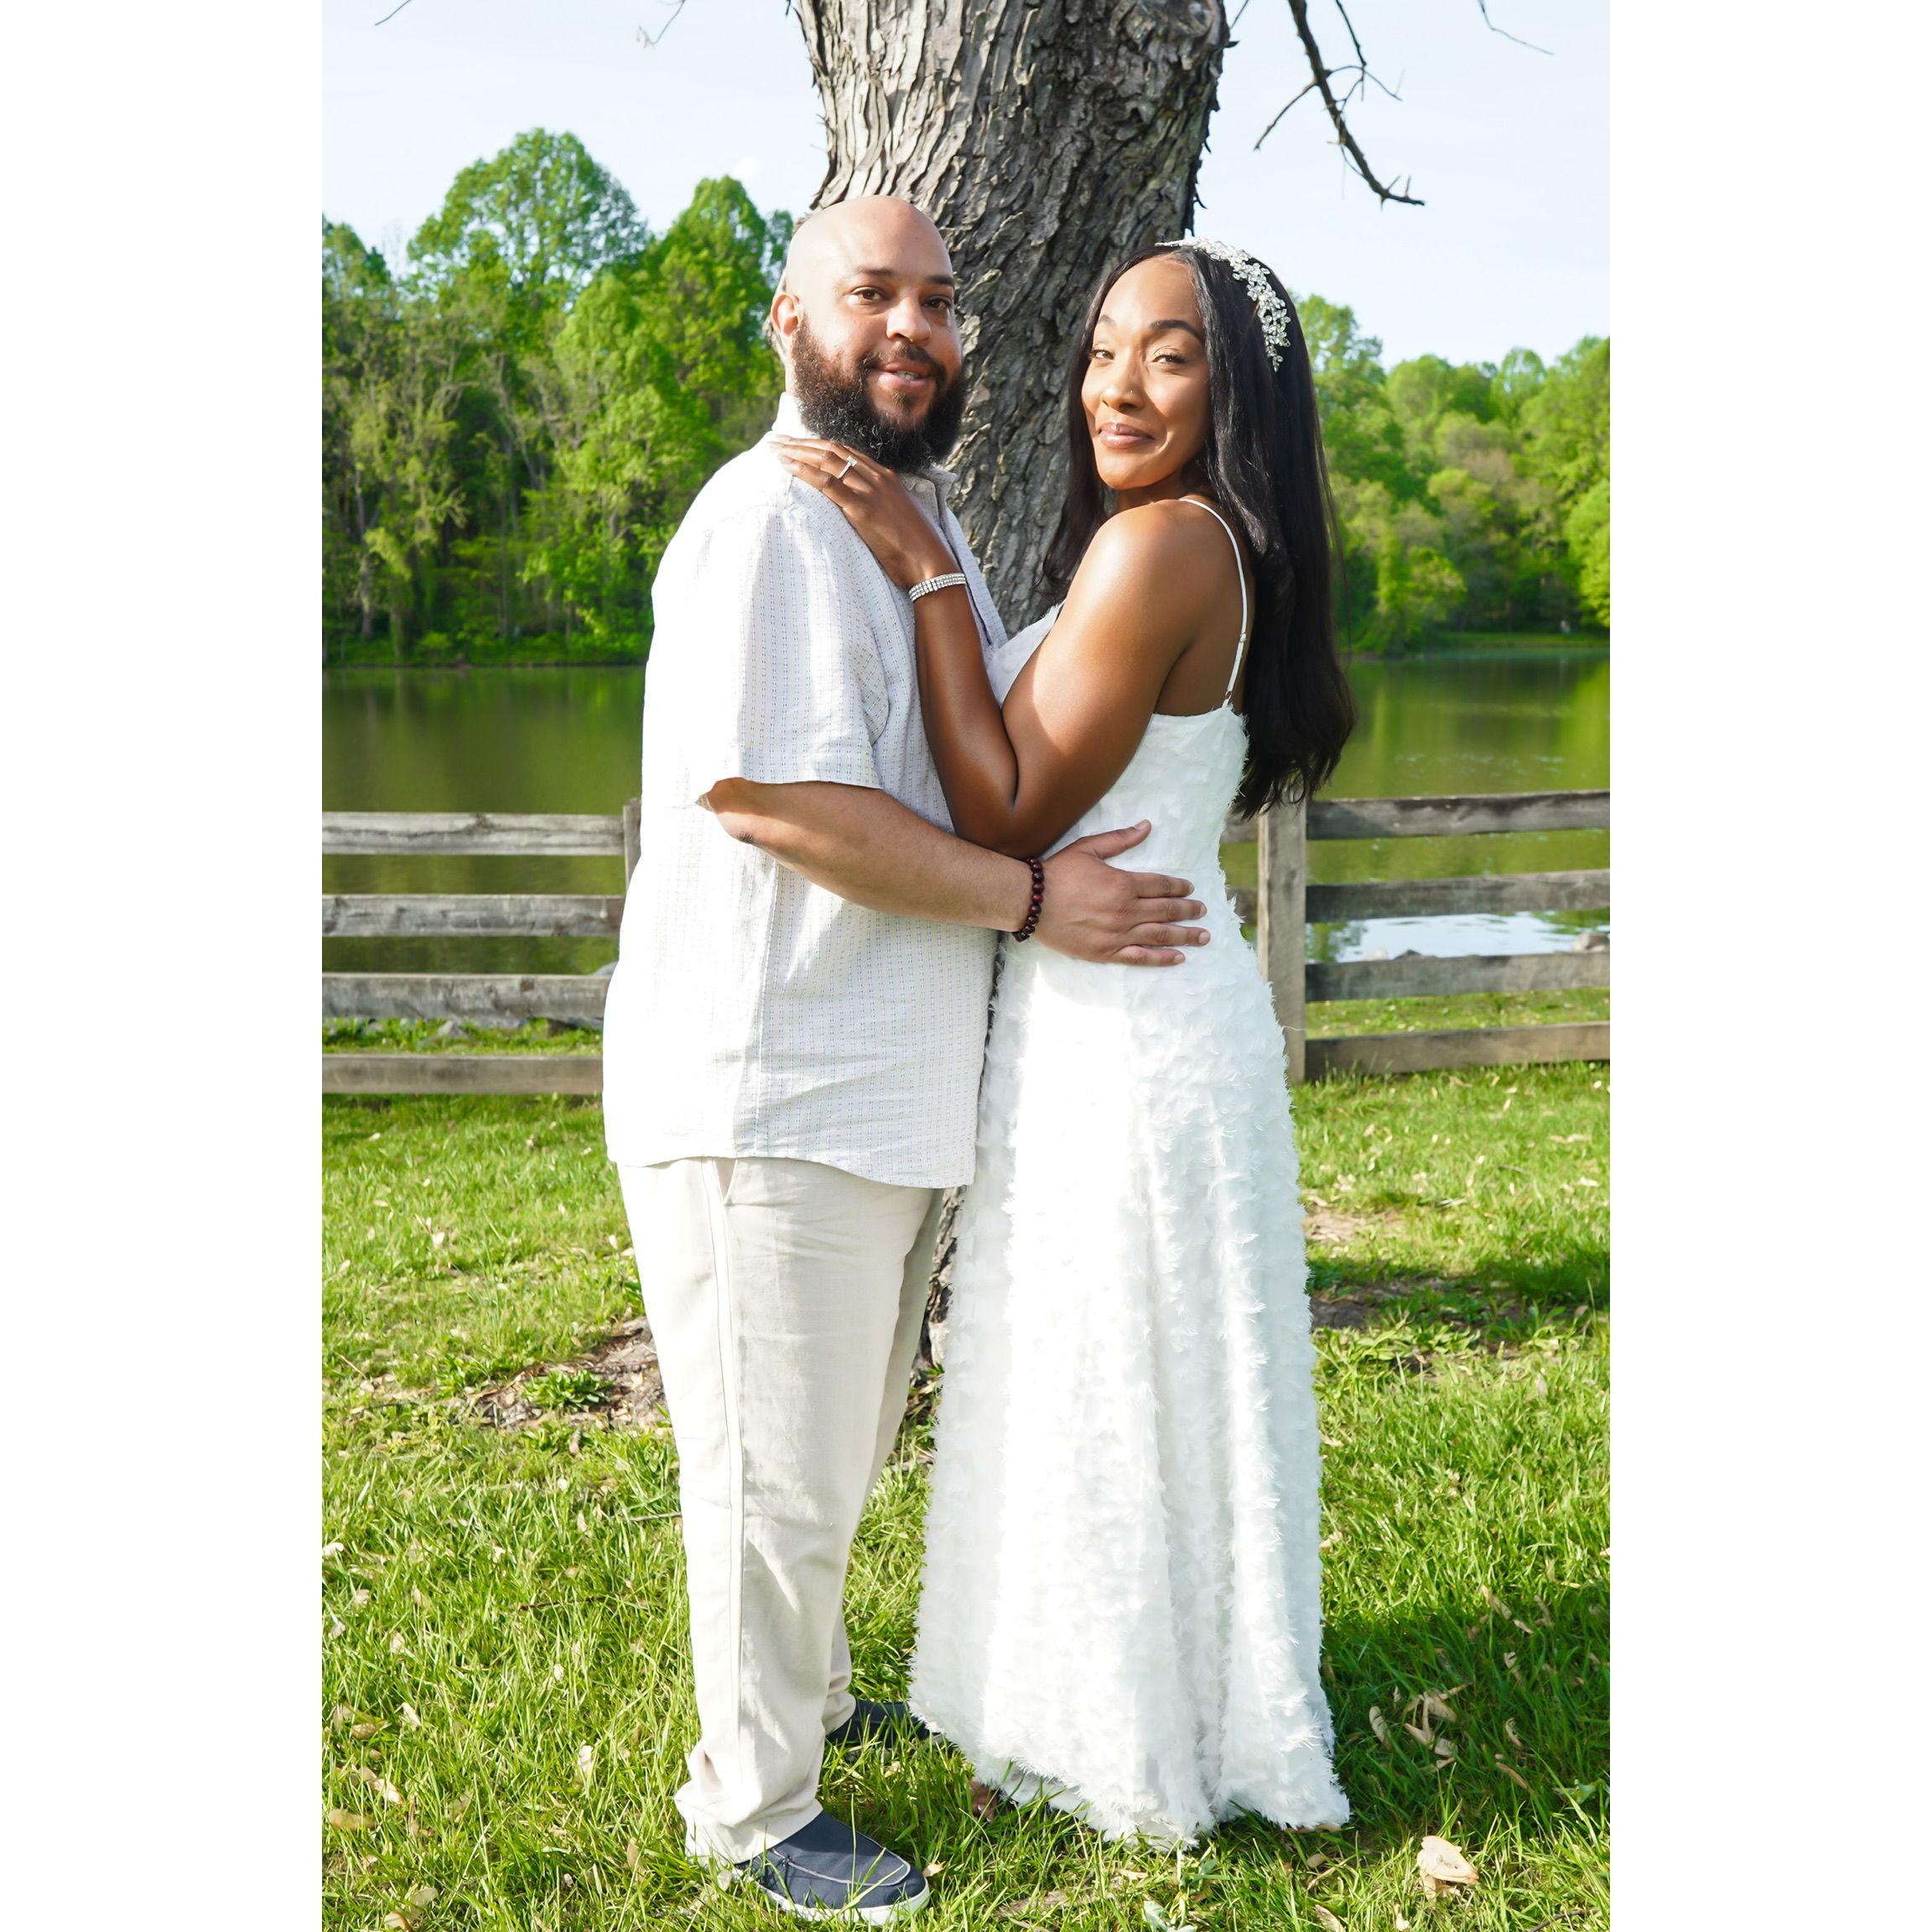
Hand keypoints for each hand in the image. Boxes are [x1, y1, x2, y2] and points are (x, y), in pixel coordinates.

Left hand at [771, 437, 956, 589]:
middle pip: (832, 449)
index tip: (797, 443)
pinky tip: (786, 465)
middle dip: (801, 442)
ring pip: (827, 459)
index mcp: (886, 477)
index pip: (846, 452)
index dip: (819, 445)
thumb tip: (860, 511)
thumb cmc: (915, 549)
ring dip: (796, 451)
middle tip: (776, 439)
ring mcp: (870, 490)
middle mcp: (877, 477)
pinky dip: (804, 470)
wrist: (930, 563)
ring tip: (773, 448)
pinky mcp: (861, 508)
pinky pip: (827, 482)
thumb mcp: (896, 519)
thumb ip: (878, 507)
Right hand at [1033, 821, 1208, 966]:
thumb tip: (1146, 826)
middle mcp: (1126, 911)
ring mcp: (1117, 934)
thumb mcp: (1088, 848)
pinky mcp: (1106, 953)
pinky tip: (1179, 958)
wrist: (1030, 902)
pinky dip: (1162, 959)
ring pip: (1160, 935)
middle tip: (1203, 911)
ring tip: (1203, 937)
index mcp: (1123, 884)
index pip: (1161, 886)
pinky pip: (1141, 958)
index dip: (1179, 887)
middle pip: (1166, 911)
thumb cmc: (1058, 872)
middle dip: (1188, 911)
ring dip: (1185, 936)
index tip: (1190, 890)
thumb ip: (1120, 839)